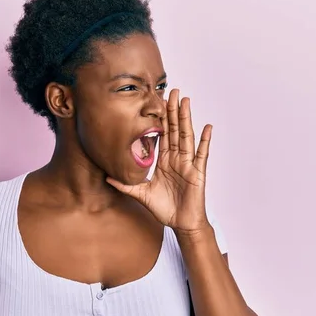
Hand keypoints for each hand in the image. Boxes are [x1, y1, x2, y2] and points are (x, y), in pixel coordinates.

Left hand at [107, 88, 212, 234]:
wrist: (181, 224)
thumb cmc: (165, 209)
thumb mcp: (141, 194)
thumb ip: (126, 184)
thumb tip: (107, 176)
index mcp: (164, 161)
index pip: (161, 135)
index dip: (159, 119)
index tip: (155, 103)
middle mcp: (176, 159)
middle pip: (174, 130)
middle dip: (172, 111)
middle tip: (171, 91)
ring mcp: (187, 164)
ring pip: (186, 136)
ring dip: (186, 118)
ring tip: (185, 100)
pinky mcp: (197, 172)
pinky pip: (202, 154)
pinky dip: (205, 140)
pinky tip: (207, 127)